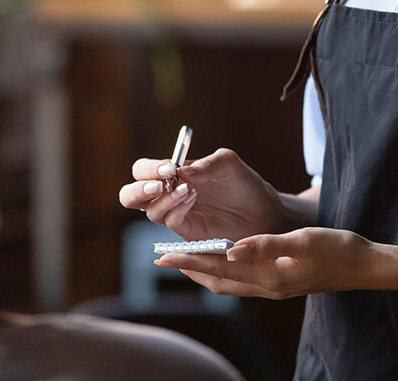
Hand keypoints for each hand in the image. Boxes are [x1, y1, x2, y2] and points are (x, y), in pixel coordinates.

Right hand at [118, 148, 290, 241]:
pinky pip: (170, 223)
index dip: (148, 169)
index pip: (142, 170)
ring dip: (163, 199)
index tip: (168, 168)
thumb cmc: (245, 185)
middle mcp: (169, 195)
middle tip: (159, 185)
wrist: (266, 214)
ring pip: (149, 211)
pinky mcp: (188, 233)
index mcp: (173, 174)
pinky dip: (176, 211)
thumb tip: (179, 171)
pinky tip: (193, 200)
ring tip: (189, 190)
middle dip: (138, 190)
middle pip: (131, 195)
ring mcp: (177, 215)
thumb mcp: (228, 164)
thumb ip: (205, 164)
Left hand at [154, 227, 376, 299]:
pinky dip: (225, 267)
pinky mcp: (281, 280)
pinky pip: (243, 278)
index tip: (164, 256)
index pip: (220, 270)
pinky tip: (222, 254)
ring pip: (229, 281)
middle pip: (218, 281)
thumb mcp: (303, 241)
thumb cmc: (337, 249)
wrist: (364, 266)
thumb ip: (266, 245)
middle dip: (190, 269)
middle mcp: (268, 286)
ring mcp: (274, 285)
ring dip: (205, 269)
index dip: (190, 262)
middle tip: (163, 257)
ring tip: (184, 256)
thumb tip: (230, 248)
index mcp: (269, 277)